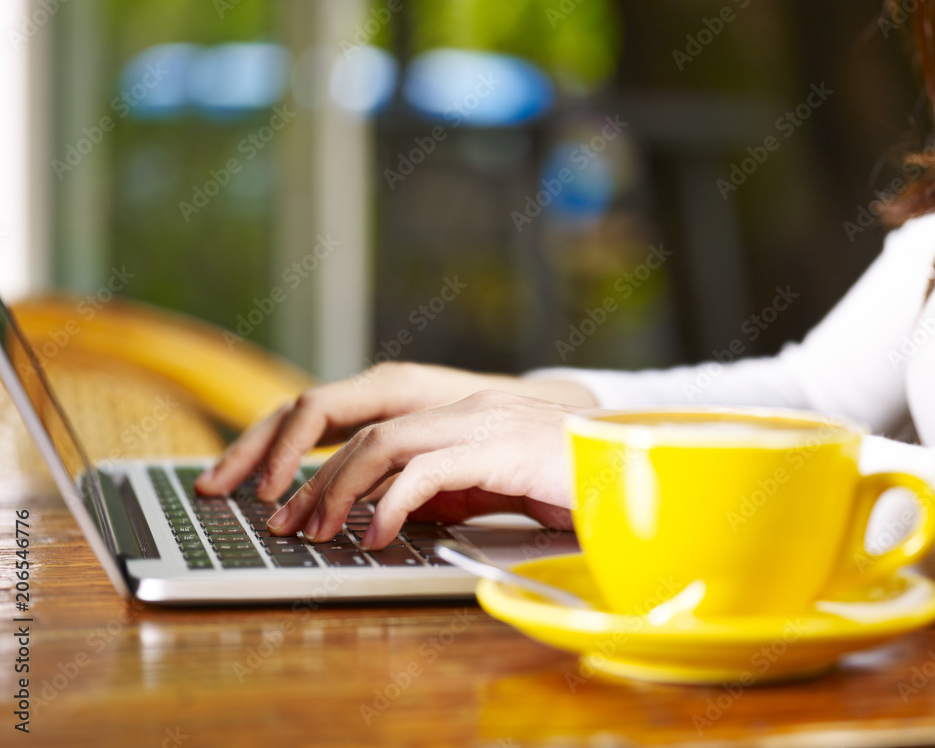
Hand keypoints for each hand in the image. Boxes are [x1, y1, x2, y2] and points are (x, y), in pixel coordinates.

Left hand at [263, 390, 579, 547]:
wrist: (638, 472)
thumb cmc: (570, 483)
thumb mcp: (491, 488)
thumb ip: (444, 490)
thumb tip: (388, 512)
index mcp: (458, 415)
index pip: (372, 428)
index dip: (325, 465)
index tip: (293, 505)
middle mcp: (463, 409)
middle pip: (365, 431)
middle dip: (314, 478)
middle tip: (284, 523)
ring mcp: (480, 422)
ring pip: (383, 443)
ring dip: (339, 489)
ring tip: (316, 532)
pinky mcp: (499, 447)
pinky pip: (426, 471)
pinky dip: (391, 503)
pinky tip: (375, 536)